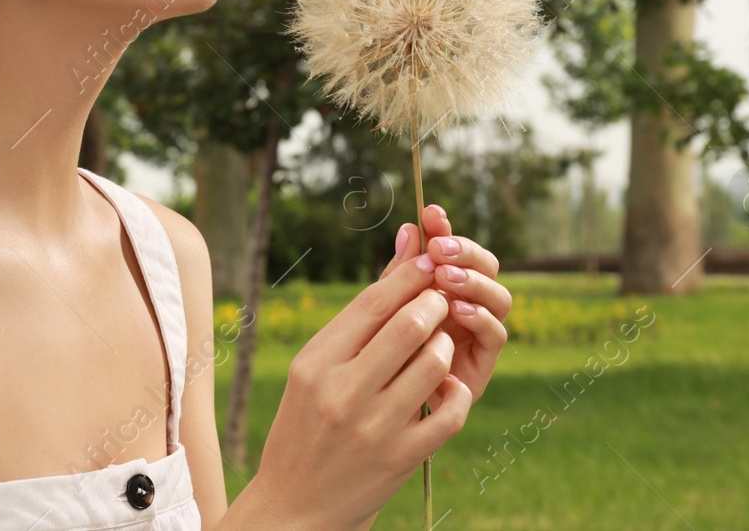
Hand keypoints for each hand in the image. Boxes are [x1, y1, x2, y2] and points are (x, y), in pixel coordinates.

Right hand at [251, 234, 475, 530]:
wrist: (294, 506)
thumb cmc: (305, 424)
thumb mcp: (315, 369)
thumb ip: (359, 318)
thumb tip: (407, 243)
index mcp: (315, 363)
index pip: (372, 302)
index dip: (409, 275)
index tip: (429, 261)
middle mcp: (341, 391)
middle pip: (409, 325)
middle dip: (436, 303)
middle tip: (442, 300)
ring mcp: (373, 427)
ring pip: (434, 362)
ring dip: (446, 344)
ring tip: (440, 341)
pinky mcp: (401, 459)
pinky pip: (449, 411)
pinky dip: (455, 391)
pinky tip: (445, 386)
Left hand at [378, 203, 510, 401]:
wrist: (370, 413)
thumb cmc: (375, 357)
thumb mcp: (383, 310)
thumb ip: (399, 274)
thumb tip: (409, 228)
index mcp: (441, 286)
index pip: (453, 249)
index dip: (446, 229)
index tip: (431, 213)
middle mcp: (466, 305)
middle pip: (486, 266)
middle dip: (465, 251)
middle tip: (438, 249)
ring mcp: (477, 333)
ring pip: (499, 297)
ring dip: (474, 282)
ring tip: (445, 278)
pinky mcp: (482, 364)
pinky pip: (496, 335)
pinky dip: (479, 318)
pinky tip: (456, 310)